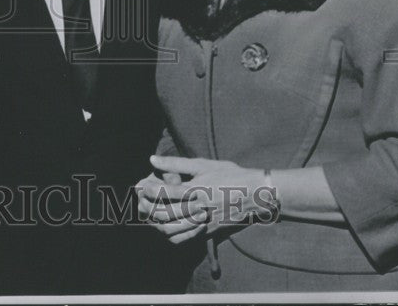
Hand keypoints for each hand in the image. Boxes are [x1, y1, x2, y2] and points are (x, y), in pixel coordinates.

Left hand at [139, 155, 274, 242]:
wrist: (257, 195)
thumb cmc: (231, 175)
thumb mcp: (204, 164)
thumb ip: (176, 163)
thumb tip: (152, 159)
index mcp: (196, 189)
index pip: (164, 192)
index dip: (148, 190)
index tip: (142, 186)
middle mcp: (198, 208)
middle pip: (165, 213)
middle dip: (148, 207)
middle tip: (141, 201)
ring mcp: (204, 223)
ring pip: (172, 230)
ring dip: (156, 223)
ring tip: (151, 213)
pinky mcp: (208, 232)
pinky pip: (184, 239)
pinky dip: (171, 234)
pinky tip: (166, 225)